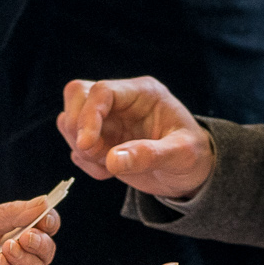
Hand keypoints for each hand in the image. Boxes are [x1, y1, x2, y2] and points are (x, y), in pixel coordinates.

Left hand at [0, 198, 60, 264]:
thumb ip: (12, 214)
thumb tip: (44, 202)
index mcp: (12, 237)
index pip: (43, 230)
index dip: (49, 223)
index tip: (47, 218)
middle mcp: (16, 261)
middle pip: (46, 254)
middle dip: (41, 244)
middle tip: (26, 236)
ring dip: (26, 260)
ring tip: (5, 249)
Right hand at [58, 78, 214, 200]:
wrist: (191, 174)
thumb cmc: (193, 157)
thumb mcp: (181, 155)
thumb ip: (149, 155)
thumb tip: (113, 160)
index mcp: (142, 93)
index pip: (102, 91)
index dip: (89, 115)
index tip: (87, 145)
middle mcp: (121, 101)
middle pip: (77, 94)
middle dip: (76, 127)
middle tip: (93, 154)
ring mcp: (108, 119)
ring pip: (70, 119)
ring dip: (80, 148)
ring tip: (109, 168)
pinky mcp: (100, 139)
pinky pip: (75, 145)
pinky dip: (85, 163)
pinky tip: (109, 173)